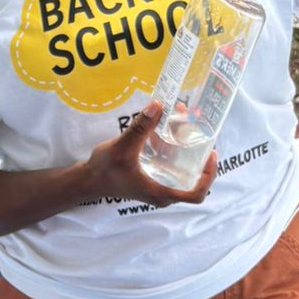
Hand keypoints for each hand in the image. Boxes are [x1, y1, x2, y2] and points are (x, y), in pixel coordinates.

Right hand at [82, 104, 219, 208]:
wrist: (88, 180)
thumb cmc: (104, 170)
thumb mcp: (123, 146)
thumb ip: (141, 126)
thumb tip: (159, 104)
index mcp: (160, 192)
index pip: (196, 194)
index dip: (208, 175)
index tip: (210, 155)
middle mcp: (162, 194)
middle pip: (192, 181)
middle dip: (198, 158)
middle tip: (199, 136)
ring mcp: (156, 189)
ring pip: (181, 175)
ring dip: (185, 154)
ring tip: (185, 129)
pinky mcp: (150, 182)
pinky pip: (169, 171)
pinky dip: (172, 154)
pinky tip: (166, 134)